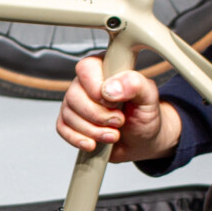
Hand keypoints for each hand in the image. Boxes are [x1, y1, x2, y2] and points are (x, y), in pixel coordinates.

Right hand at [56, 55, 183, 163]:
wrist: (142, 140)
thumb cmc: (144, 115)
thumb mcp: (149, 97)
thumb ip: (135, 84)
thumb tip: (110, 88)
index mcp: (105, 68)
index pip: (86, 68)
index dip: (97, 90)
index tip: (115, 104)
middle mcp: (86, 83)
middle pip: (74, 95)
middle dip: (98, 116)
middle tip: (118, 121)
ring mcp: (76, 102)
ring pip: (69, 114)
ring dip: (93, 131)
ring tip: (113, 134)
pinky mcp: (70, 121)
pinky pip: (62, 128)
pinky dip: (78, 139)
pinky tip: (93, 143)